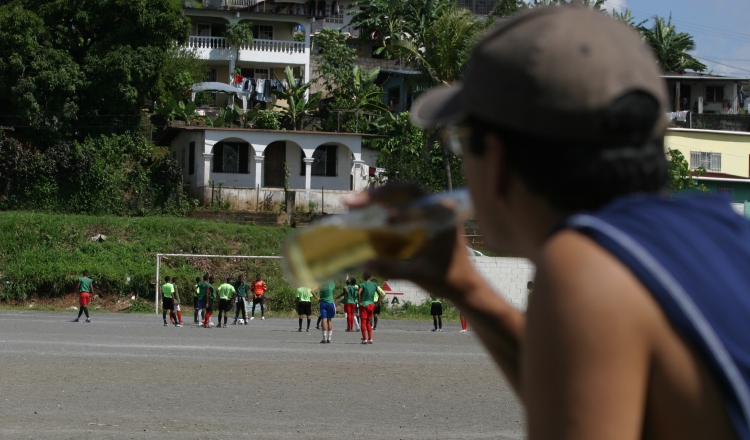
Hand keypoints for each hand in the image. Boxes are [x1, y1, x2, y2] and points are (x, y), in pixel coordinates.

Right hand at [346, 184, 477, 302]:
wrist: (465, 286)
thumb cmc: (447, 279)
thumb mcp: (420, 275)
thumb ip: (393, 269)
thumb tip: (365, 263)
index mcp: (443, 216)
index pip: (417, 201)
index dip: (395, 205)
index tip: (379, 216)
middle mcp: (439, 207)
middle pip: (406, 190)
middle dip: (378, 194)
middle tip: (352, 202)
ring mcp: (433, 210)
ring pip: (403, 195)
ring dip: (380, 198)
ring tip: (355, 203)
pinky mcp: (426, 218)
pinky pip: (404, 205)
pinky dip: (386, 207)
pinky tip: (369, 213)